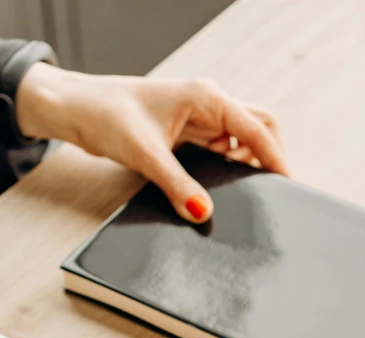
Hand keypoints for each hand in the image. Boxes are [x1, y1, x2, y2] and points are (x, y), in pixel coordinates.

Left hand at [16, 63, 288, 222]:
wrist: (77, 111)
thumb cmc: (107, 115)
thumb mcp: (146, 155)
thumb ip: (177, 185)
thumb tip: (202, 212)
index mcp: (207, 97)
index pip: (257, 128)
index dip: (275, 158)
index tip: (287, 184)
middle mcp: (207, 105)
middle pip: (257, 130)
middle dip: (267, 158)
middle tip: (268, 191)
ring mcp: (197, 120)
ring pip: (237, 143)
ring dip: (243, 166)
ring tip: (243, 194)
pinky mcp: (184, 135)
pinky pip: (216, 152)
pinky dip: (222, 169)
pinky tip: (215, 189)